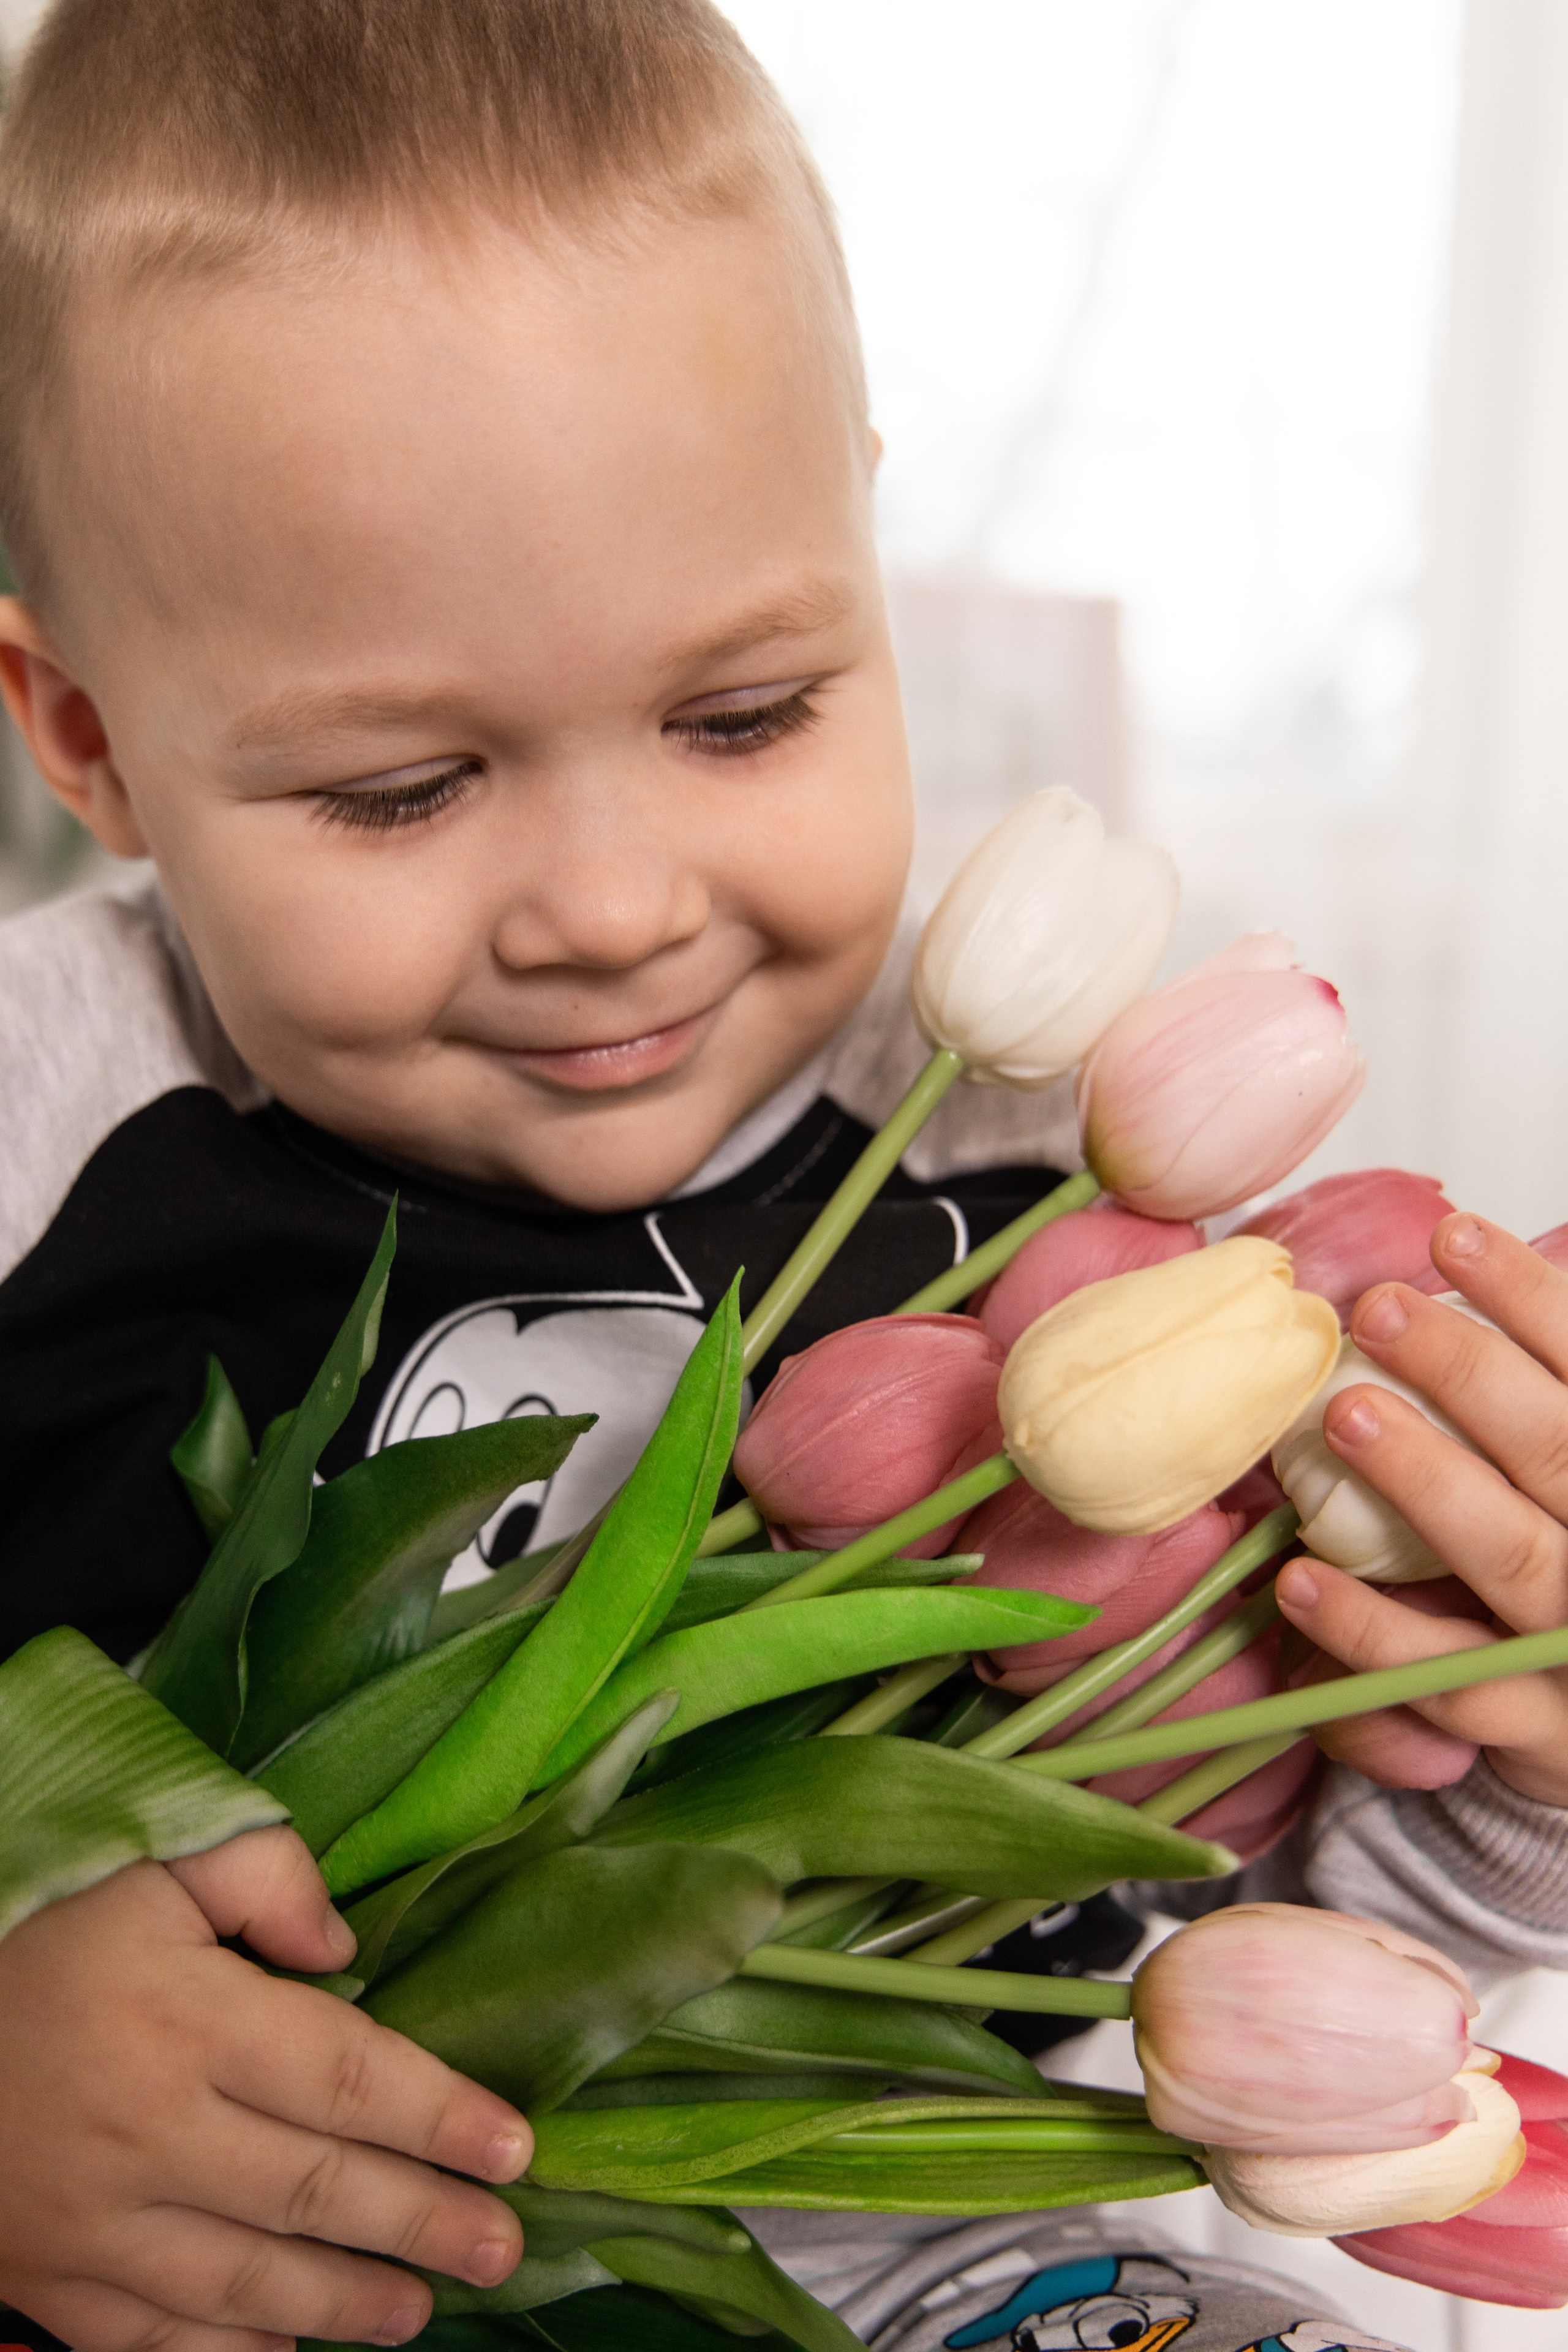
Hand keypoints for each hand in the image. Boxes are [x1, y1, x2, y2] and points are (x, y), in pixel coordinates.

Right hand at [0, 1828, 530, 2351]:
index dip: (441, 2117)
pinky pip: (148, 2334)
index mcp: (191, 2022)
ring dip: (343, 2301)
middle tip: (501, 2247)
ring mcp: (93, 2219)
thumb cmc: (36, 1920)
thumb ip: (265, 1875)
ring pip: (245, 2277)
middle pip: (316, 2190)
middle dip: (422, 2223)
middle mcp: (152, 2132)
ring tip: (419, 2310)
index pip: (351, 2078)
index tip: (515, 2148)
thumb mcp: (154, 1857)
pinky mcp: (43, 2269)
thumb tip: (346, 1949)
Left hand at [1276, 1212, 1567, 1805]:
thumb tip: (1463, 1262)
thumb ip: (1531, 1393)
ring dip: (1426, 1479)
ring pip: (1509, 1555)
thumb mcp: (1558, 1464)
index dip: (1532, 1297)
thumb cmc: (1564, 1567)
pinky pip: (1446, 1681)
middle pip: (1557, 1451)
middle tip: (1378, 1310)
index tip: (1453, 1232)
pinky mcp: (1535, 1729)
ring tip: (1345, 1414)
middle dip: (1469, 1373)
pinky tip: (1299, 1580)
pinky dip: (1369, 1630)